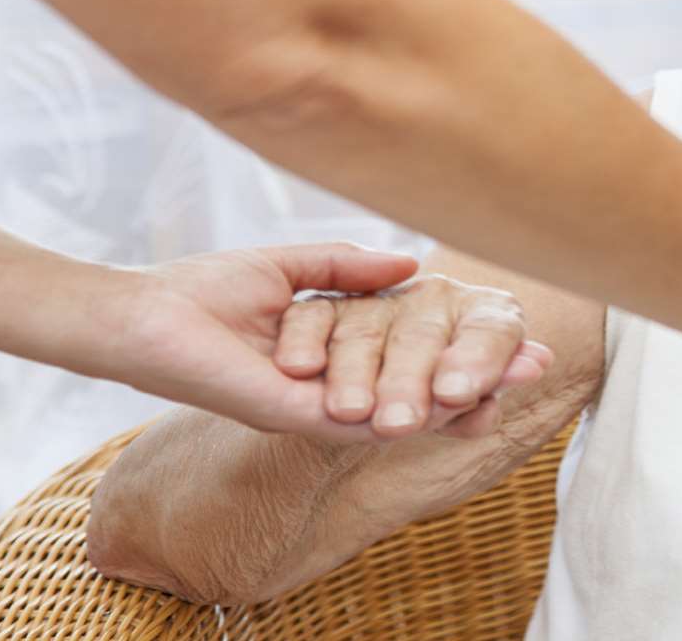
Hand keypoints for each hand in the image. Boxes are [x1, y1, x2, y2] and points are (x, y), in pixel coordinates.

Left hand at [111, 244, 544, 442]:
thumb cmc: (201, 291)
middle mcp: (334, 386)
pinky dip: (409, 409)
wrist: (141, 319)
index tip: (523, 334)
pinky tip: (454, 396)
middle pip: (422, 387)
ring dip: (459, 397)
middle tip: (539, 362)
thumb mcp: (290, 265)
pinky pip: (361, 419)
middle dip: (482, 375)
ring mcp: (317, 405)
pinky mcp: (293, 413)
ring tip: (512, 379)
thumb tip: (411, 262)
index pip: (416, 355)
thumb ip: (347, 266)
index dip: (468, 347)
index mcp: (336, 353)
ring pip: (402, 409)